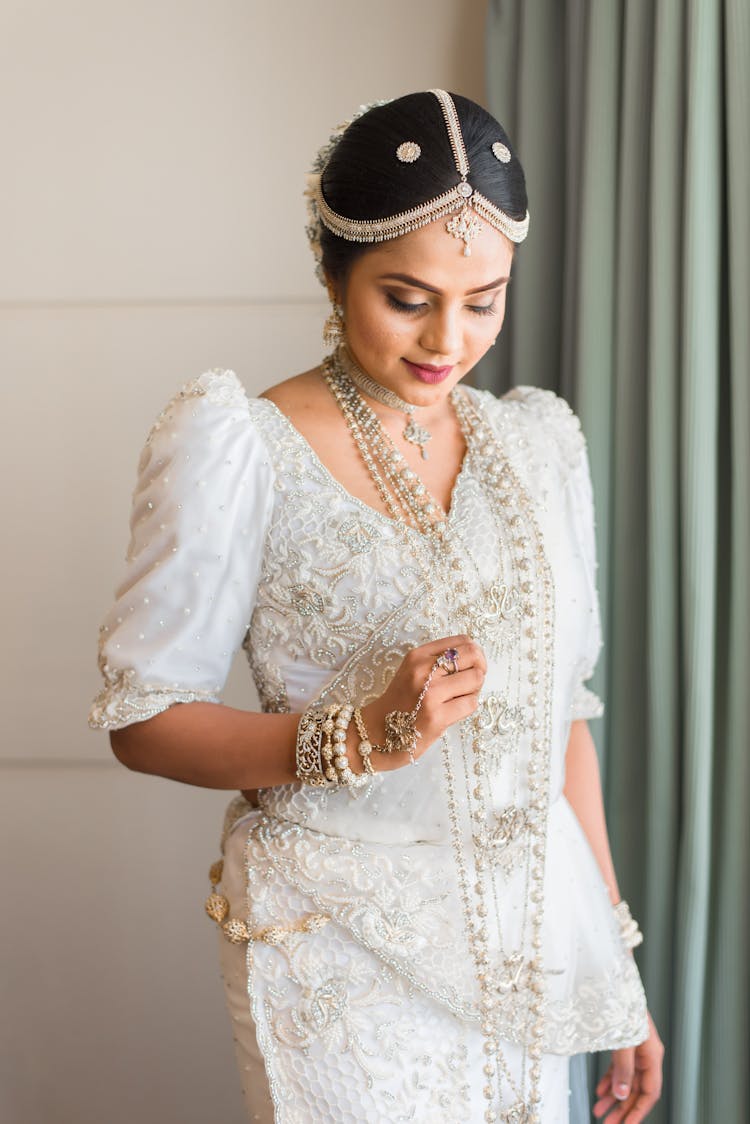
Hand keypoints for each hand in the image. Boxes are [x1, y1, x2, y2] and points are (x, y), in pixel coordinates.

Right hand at [360, 635, 485, 769]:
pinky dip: (468, 706)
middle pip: (473, 655)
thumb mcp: (412, 671)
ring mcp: (431, 694)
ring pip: (475, 679)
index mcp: (417, 656)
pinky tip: (454, 711)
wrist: (376, 733)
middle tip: (471, 682)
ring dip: (474, 689)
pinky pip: (470, 703)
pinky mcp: (438, 717)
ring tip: (460, 698)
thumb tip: (476, 656)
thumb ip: (438, 661)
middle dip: (479, 668)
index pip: (462, 641)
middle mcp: (423, 670)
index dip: (474, 652)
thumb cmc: (399, 703)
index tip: (471, 665)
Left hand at [593, 1012, 663, 1121]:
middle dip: (622, 1109)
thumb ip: (623, 1068)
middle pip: (636, 1089)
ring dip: (613, 1098)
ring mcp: (635, 1048)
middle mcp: (646, 1053)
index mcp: (652, 1054)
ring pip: (626, 1080)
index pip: (650, 1092)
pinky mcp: (623, 1042)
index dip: (638, 1111)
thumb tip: (621, 1095)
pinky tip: (599, 1092)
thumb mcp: (622, 1039)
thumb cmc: (620, 1003)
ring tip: (598, 1112)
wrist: (611, 977)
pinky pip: (618, 1068)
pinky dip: (609, 1080)